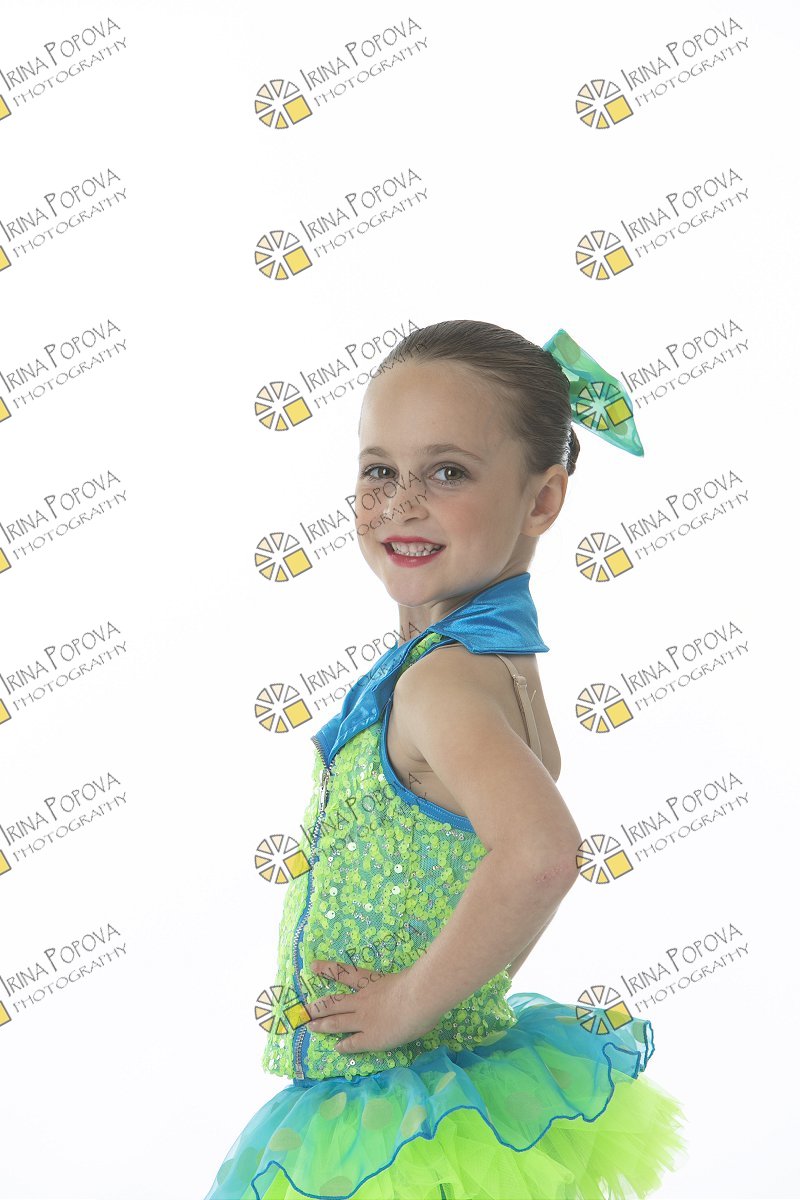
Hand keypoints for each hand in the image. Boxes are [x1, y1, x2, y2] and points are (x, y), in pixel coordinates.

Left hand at [306, 959, 441, 1054]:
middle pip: (333, 1003)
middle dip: (318, 1006)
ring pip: (336, 1022)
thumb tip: (406, 991)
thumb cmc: (418, 984)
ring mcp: (364, 1020)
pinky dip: (343, 1046)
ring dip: (322, 1025)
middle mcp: (362, 1000)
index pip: (345, 973)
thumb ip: (401, 986)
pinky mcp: (370, 1038)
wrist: (419, 997)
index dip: (328, 969)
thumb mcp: (406, 979)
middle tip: (304, 1008)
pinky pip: (352, 1043)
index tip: (312, 965)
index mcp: (371, 981)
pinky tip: (337, 1048)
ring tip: (310, 1027)